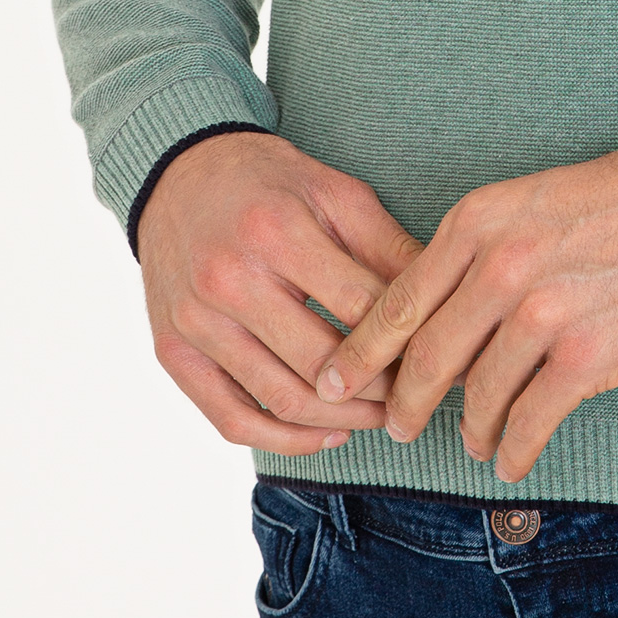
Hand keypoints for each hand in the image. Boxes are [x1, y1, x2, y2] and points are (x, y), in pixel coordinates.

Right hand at [138, 133, 423, 454]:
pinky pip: (232, 420)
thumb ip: (387, 248)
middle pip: (323, 363)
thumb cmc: (268, 183)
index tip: (442, 353)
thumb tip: (445, 301)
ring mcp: (196, 322)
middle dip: (383, 389)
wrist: (179, 177)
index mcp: (276, 232)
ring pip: (283, 400)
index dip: (408, 338)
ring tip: (383, 415)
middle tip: (418, 395)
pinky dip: (285, 440)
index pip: (360, 307)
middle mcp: (229, 280)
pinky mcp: (173, 352)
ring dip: (344, 421)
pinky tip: (327, 432)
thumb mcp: (334, 193)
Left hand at [317, 140, 617, 482]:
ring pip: (480, 396)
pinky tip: (510, 458)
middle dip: (404, 404)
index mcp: (477, 223)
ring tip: (470, 441)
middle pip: (428, 358)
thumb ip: (474, 258)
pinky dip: (515, 448)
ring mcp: (544, 313)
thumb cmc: (615, 200)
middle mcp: (500, 267)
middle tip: (394, 427)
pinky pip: (532, 421)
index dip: (361, 353)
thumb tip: (434, 326)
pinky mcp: (588, 354)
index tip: (336, 381)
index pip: (398, 301)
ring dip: (469, 430)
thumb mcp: (524, 202)